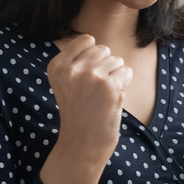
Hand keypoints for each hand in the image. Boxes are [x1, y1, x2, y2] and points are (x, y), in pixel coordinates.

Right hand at [46, 35, 132, 157]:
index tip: (85, 79)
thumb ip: (75, 59)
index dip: (93, 58)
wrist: (83, 143)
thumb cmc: (79, 110)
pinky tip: (113, 99)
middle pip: (103, 49)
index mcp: (57, 66)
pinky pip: (127, 71)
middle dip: (105, 66)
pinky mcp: (109, 86)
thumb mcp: (65, 82)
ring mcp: (90, 76)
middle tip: (96, 90)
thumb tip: (93, 40)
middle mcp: (71, 69)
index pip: (86, 40)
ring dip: (115, 76)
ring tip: (102, 96)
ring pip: (117, 60)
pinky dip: (125, 84)